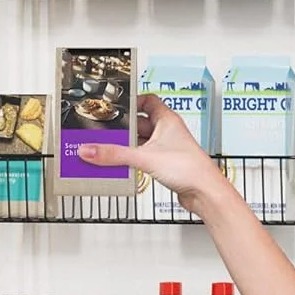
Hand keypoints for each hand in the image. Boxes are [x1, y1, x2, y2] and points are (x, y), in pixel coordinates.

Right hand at [76, 94, 228, 212]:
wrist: (204, 192)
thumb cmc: (190, 168)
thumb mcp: (144, 158)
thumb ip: (115, 155)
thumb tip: (90, 150)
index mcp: (166, 120)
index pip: (147, 101)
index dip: (131, 102)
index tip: (115, 107)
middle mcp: (167, 132)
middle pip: (139, 124)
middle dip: (123, 130)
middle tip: (106, 134)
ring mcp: (166, 148)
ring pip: (140, 142)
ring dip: (127, 147)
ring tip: (110, 151)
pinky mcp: (165, 164)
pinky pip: (143, 157)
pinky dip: (132, 160)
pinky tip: (122, 166)